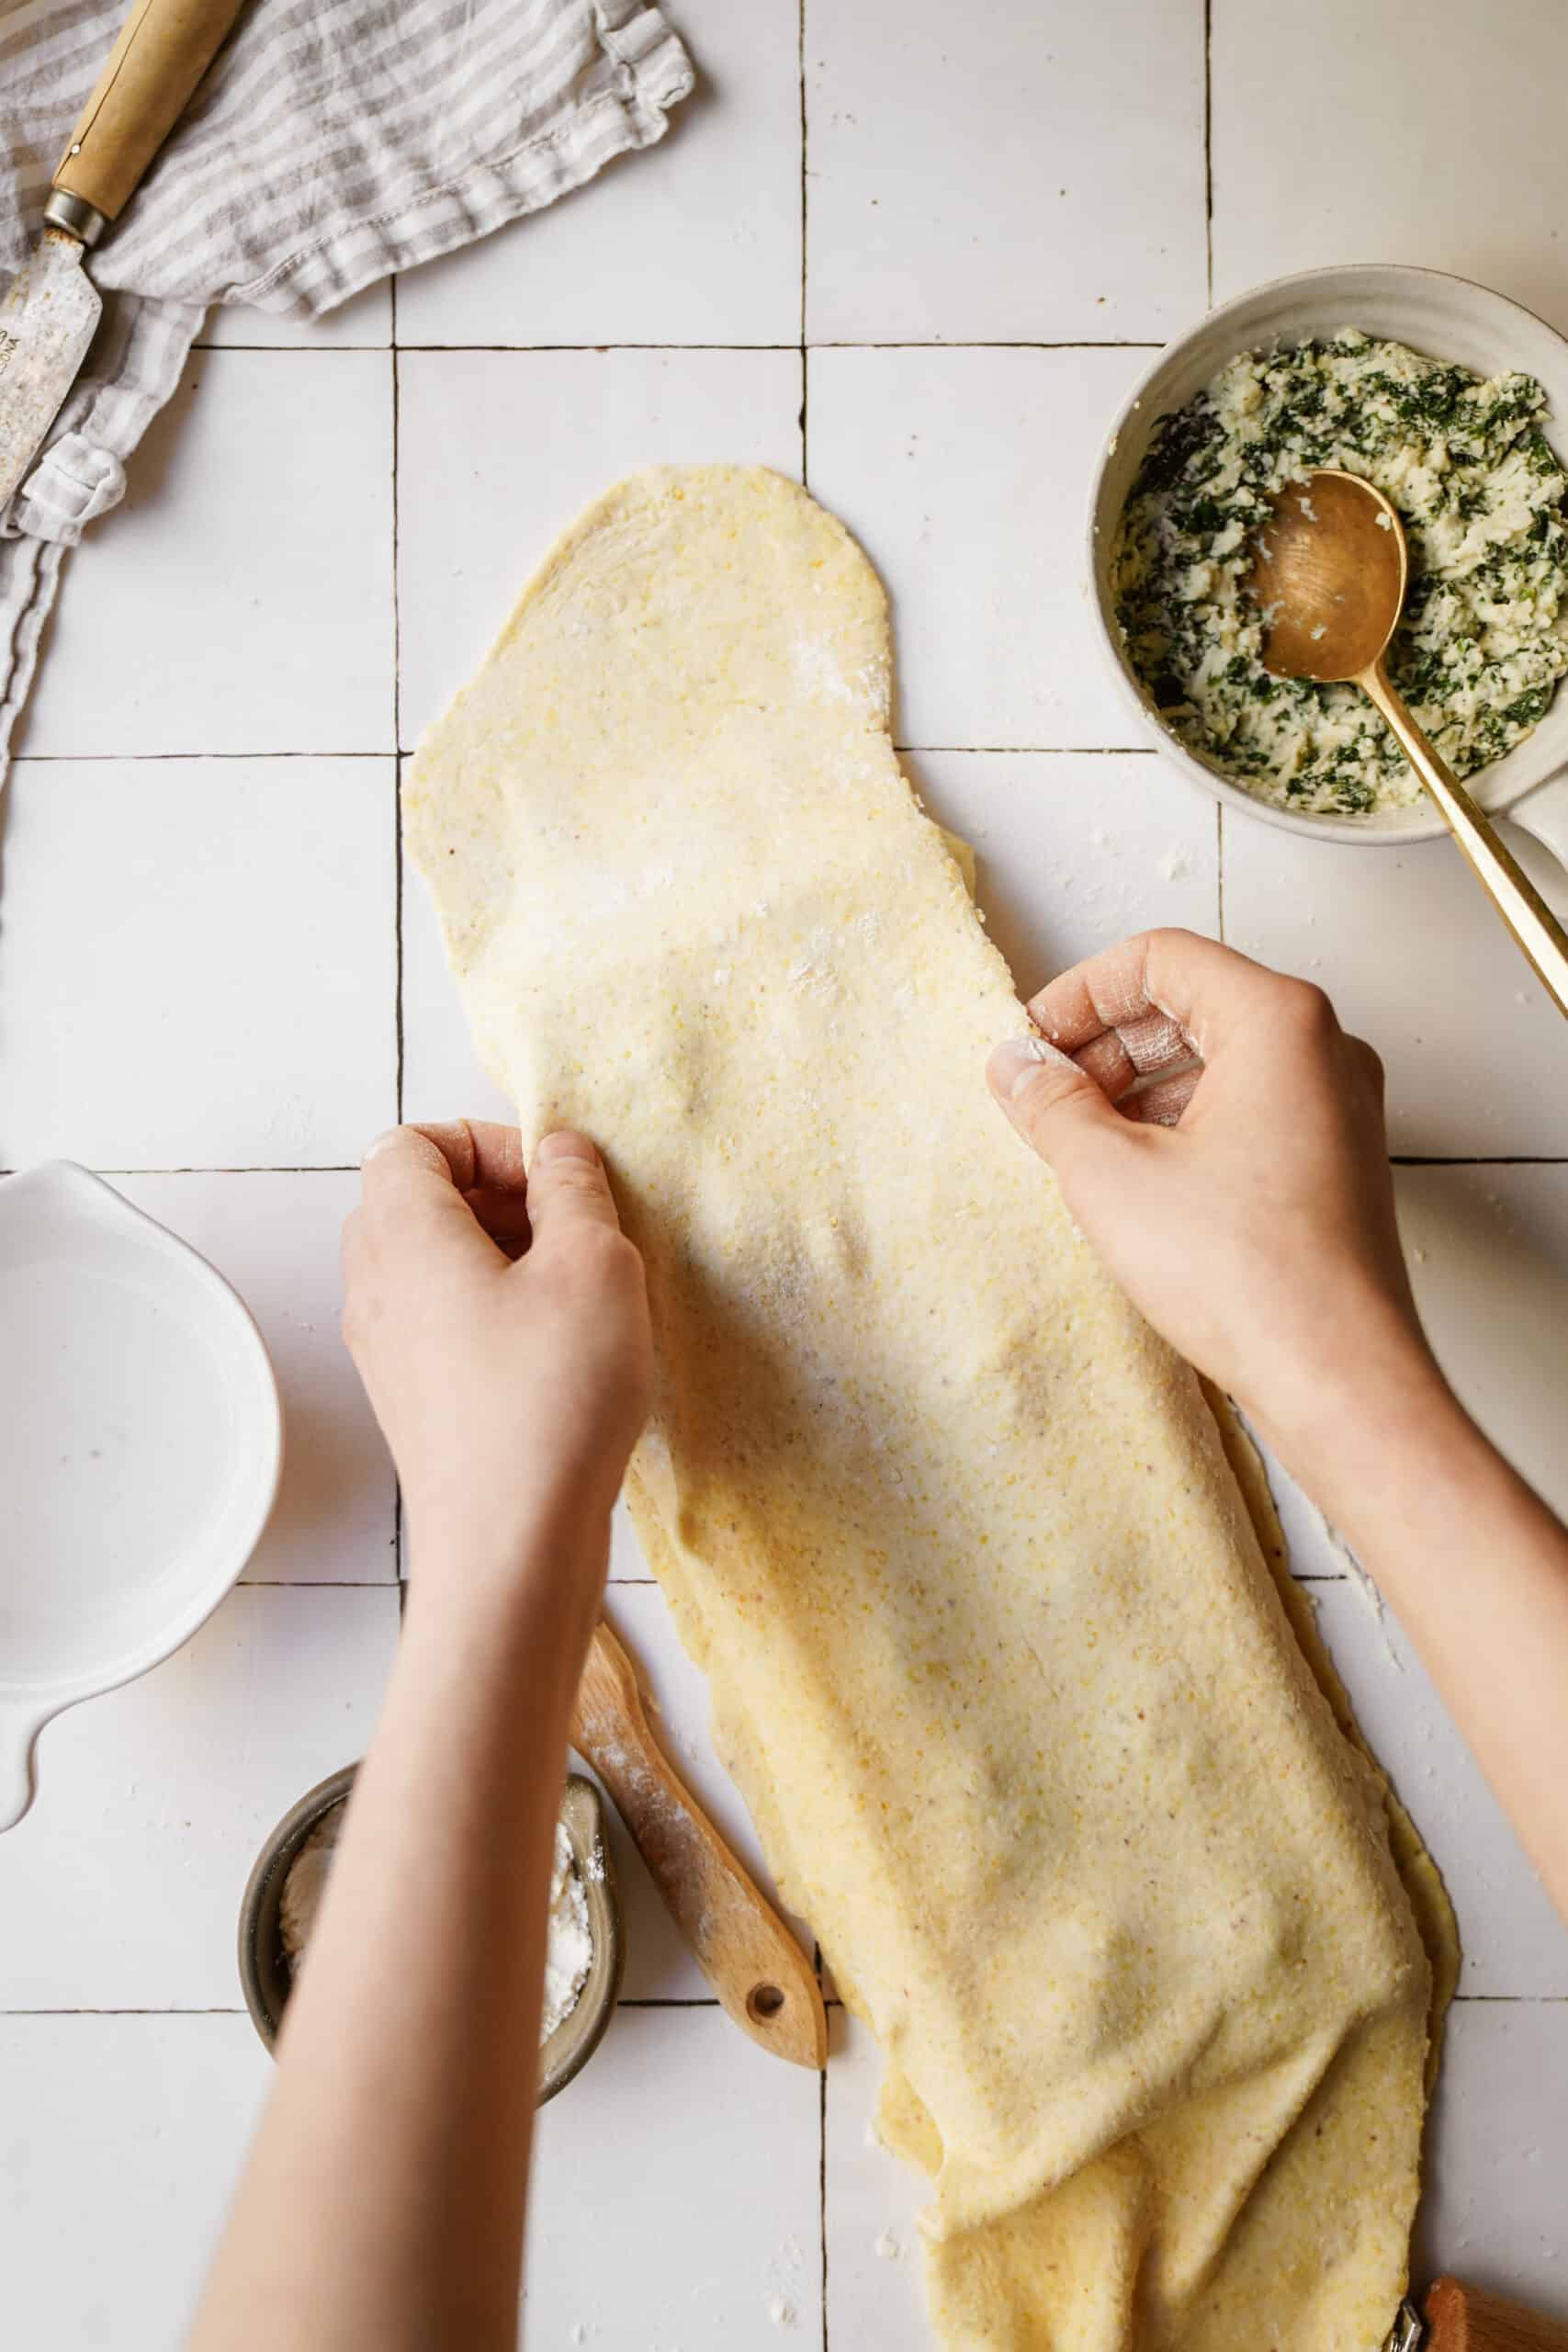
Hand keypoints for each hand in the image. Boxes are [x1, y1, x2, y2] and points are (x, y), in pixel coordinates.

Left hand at [342, 1123, 651, 1558]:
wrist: (510, 1547)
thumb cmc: (549, 1400)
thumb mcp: (593, 1265)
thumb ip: (575, 1189)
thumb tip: (561, 1154)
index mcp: (400, 1233)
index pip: (411, 1141)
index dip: (488, 1141)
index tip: (554, 1179)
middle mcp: (373, 1286)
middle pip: (417, 1199)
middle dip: (498, 1197)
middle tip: (570, 1231)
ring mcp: (385, 1349)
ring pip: (433, 1264)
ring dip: (503, 1258)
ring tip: (576, 1292)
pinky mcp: (412, 1401)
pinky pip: (442, 1322)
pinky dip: (494, 1312)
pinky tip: (561, 1351)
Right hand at [986, 930, 1438, 1458]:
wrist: (1336, 1375)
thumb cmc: (1251, 1275)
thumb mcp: (1111, 1175)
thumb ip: (1051, 1104)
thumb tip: (1017, 1066)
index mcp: (1279, 1022)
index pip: (1161, 958)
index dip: (1079, 994)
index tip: (1032, 1043)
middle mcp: (1324, 1050)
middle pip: (1192, 1002)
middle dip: (1106, 1044)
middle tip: (1045, 1094)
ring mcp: (1337, 1107)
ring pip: (1218, 1060)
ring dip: (1139, 1089)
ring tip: (1080, 1144)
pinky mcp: (1334, 1162)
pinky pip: (1246, 1110)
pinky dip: (1183, 1126)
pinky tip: (1135, 1180)